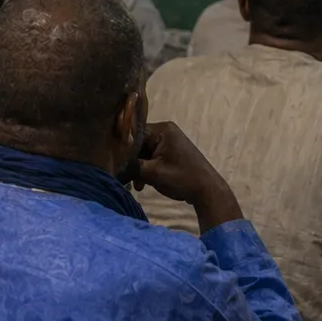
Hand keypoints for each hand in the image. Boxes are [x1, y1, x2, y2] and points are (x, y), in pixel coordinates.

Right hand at [127, 122, 242, 231]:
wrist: (207, 190)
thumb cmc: (181, 178)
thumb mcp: (152, 173)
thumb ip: (131, 166)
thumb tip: (113, 165)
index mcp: (162, 130)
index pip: (134, 134)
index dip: (123, 149)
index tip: (116, 164)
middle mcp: (166, 131)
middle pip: (139, 144)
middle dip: (132, 162)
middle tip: (126, 179)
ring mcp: (170, 142)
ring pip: (145, 153)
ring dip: (139, 168)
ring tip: (137, 185)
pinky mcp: (172, 153)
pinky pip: (153, 157)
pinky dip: (147, 169)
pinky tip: (143, 184)